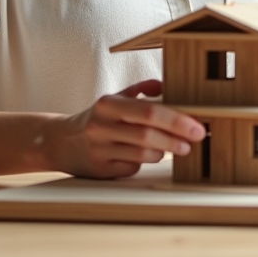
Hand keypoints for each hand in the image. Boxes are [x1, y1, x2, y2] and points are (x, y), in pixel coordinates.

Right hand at [41, 79, 206, 178]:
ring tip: (175, 148)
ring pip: (142, 155)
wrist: (60, 142)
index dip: (177, 120)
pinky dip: (145, 163)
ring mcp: (99, 150)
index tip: (197, 126)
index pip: (149, 112)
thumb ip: (140, 90)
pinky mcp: (99, 170)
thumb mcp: (115, 98)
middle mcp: (101, 127)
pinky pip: (131, 168)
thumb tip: (165, 85)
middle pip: (148, 135)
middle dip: (176, 139)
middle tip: (195, 140)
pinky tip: (149, 156)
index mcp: (108, 105)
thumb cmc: (96, 118)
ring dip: (164, 152)